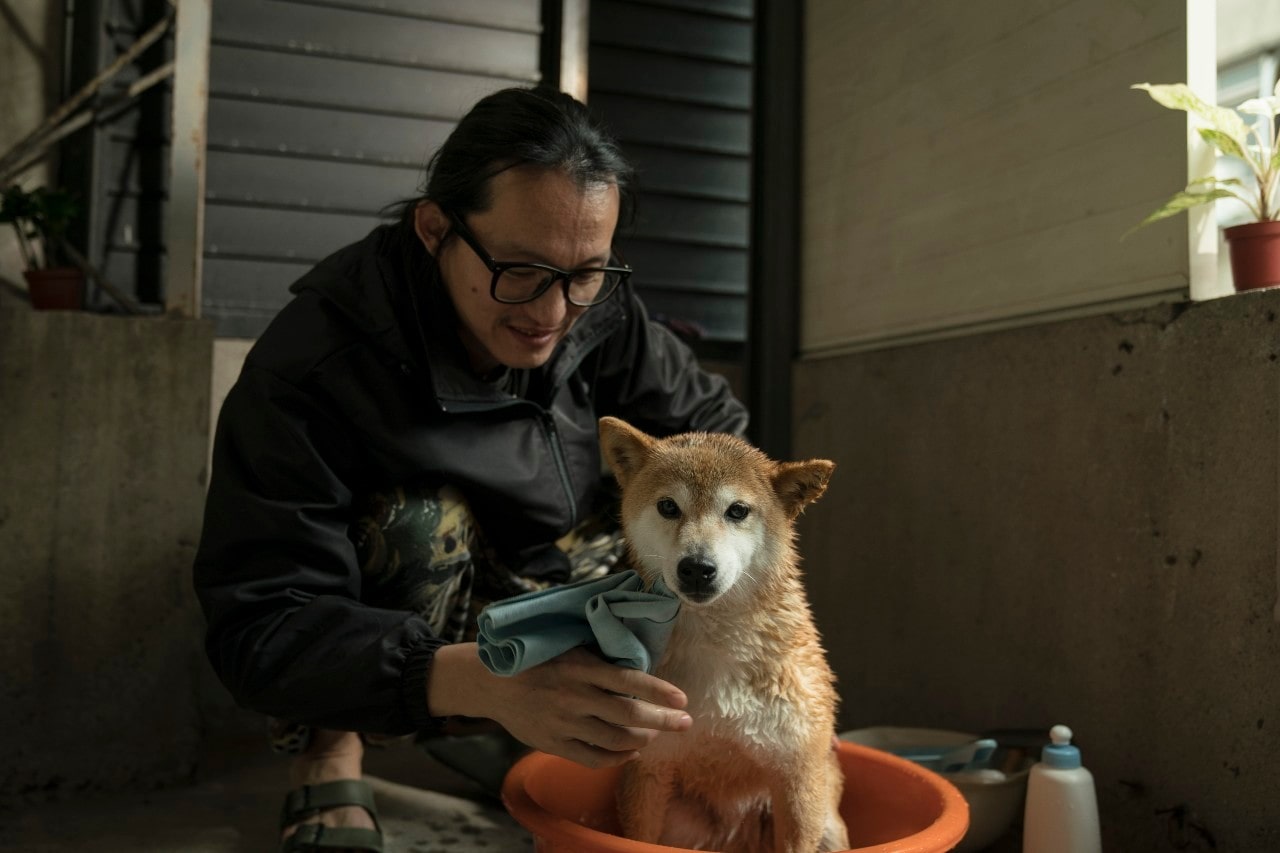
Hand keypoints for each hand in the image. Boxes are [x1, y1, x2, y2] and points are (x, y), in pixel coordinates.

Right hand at [429, 644, 691, 768]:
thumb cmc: (537, 658)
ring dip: (643, 739)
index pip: (629, 681)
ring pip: (616, 740)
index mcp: (580, 667)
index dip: (659, 691)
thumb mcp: (568, 646)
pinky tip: (630, 751)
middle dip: (662, 720)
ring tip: (655, 733)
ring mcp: (564, 724)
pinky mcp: (554, 744)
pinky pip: (594, 758)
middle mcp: (574, 697)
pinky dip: (618, 757)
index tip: (682, 699)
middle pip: (629, 714)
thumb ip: (600, 656)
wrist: (491, 682)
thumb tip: (641, 659)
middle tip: (683, 722)